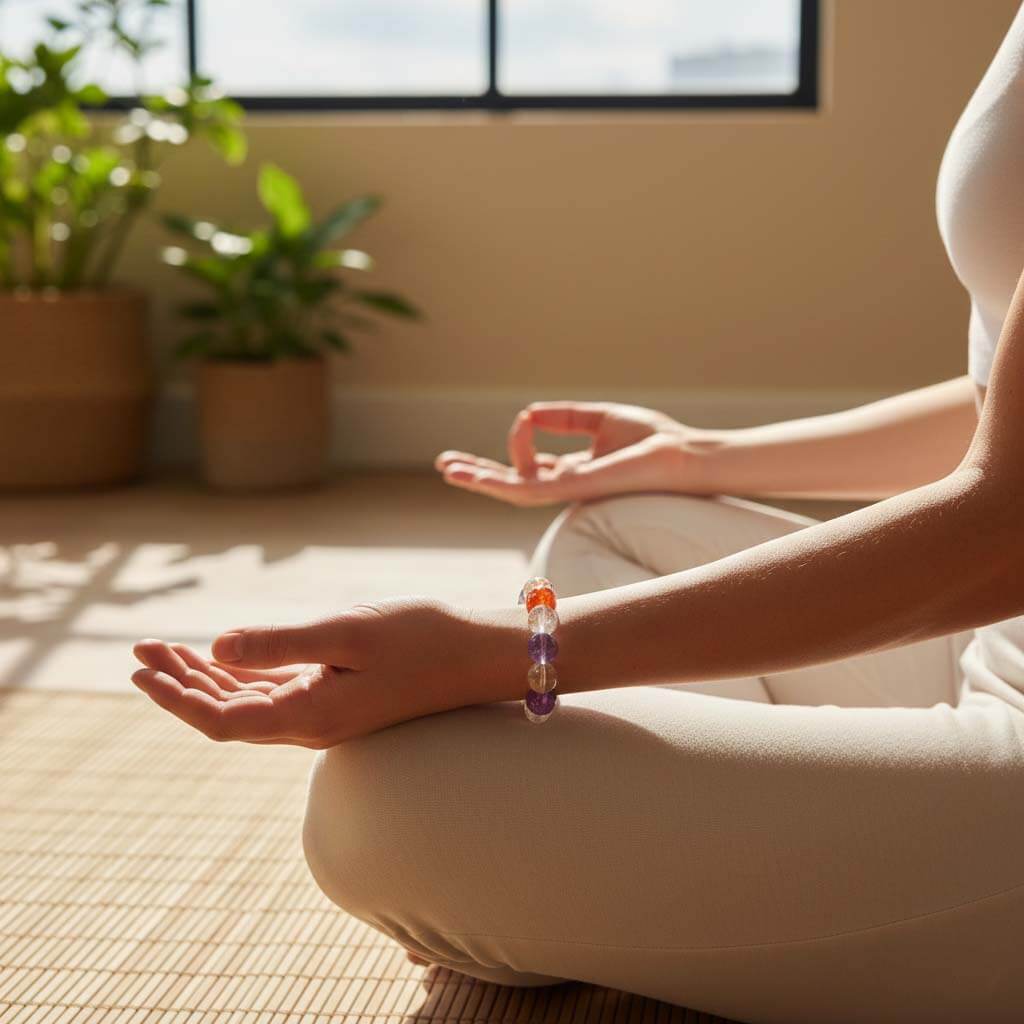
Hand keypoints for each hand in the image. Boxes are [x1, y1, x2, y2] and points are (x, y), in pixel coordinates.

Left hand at [131, 598, 518, 746]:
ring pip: (248, 701)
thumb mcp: (348, 633)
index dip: (175, 697)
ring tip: (166, 652)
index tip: (140, 668)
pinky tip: (225, 655)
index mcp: (309, 716)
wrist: (480, 654)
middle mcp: (311, 724)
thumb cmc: (423, 640)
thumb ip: (280, 643)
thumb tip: (218, 646)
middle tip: (141, 650)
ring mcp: (326, 712)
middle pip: (227, 712)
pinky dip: (242, 672)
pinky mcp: (340, 697)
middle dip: (180, 683)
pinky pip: (276, 691)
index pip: (221, 718)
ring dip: (206, 677)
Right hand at [436, 401, 712, 505]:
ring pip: (512, 490)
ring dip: (478, 479)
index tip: (526, 417)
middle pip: (512, 481)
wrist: (681, 456)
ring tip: (447, 469)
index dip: (517, 442)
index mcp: (574, 470)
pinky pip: (527, 487)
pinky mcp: (572, 488)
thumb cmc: (653, 440)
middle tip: (445, 465)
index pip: (529, 466)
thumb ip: (564, 417)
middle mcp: (566, 484)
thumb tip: (527, 412)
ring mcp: (567, 490)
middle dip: (479, 473)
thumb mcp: (600, 419)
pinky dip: (499, 477)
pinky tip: (473, 473)